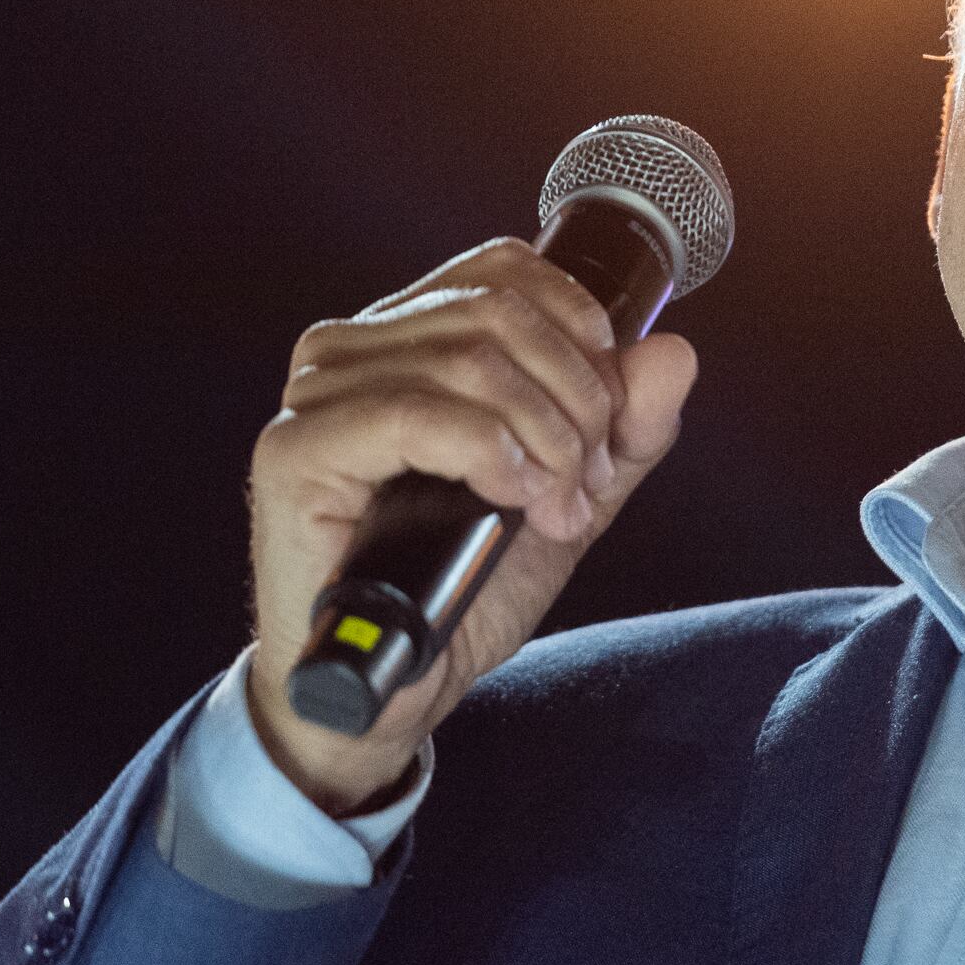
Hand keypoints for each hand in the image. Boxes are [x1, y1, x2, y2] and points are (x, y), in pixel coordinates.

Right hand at [245, 239, 699, 810]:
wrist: (391, 694)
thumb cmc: (454, 597)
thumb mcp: (565, 501)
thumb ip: (622, 432)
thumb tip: (671, 354)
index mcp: (401, 341)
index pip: (502, 270)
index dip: (579, 332)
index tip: (606, 421)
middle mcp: (347, 353)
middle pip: (495, 313)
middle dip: (572, 400)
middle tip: (582, 483)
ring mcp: (314, 398)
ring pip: (468, 359)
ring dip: (541, 438)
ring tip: (553, 509)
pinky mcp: (294, 454)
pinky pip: (414, 414)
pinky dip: (487, 452)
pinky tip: (509, 498)